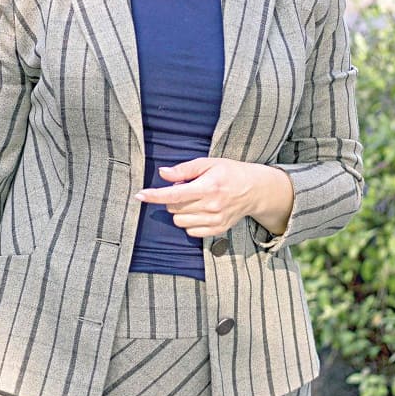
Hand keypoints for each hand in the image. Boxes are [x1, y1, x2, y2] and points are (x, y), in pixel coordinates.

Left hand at [135, 157, 293, 237]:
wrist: (255, 190)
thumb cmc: (229, 172)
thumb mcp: (208, 163)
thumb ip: (184, 170)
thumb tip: (163, 173)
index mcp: (208, 187)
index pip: (174, 194)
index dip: (154, 195)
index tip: (140, 195)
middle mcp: (211, 206)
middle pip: (174, 208)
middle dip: (173, 198)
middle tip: (187, 188)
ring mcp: (215, 220)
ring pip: (180, 221)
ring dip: (180, 211)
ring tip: (194, 200)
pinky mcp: (218, 230)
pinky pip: (191, 232)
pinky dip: (189, 222)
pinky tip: (199, 211)